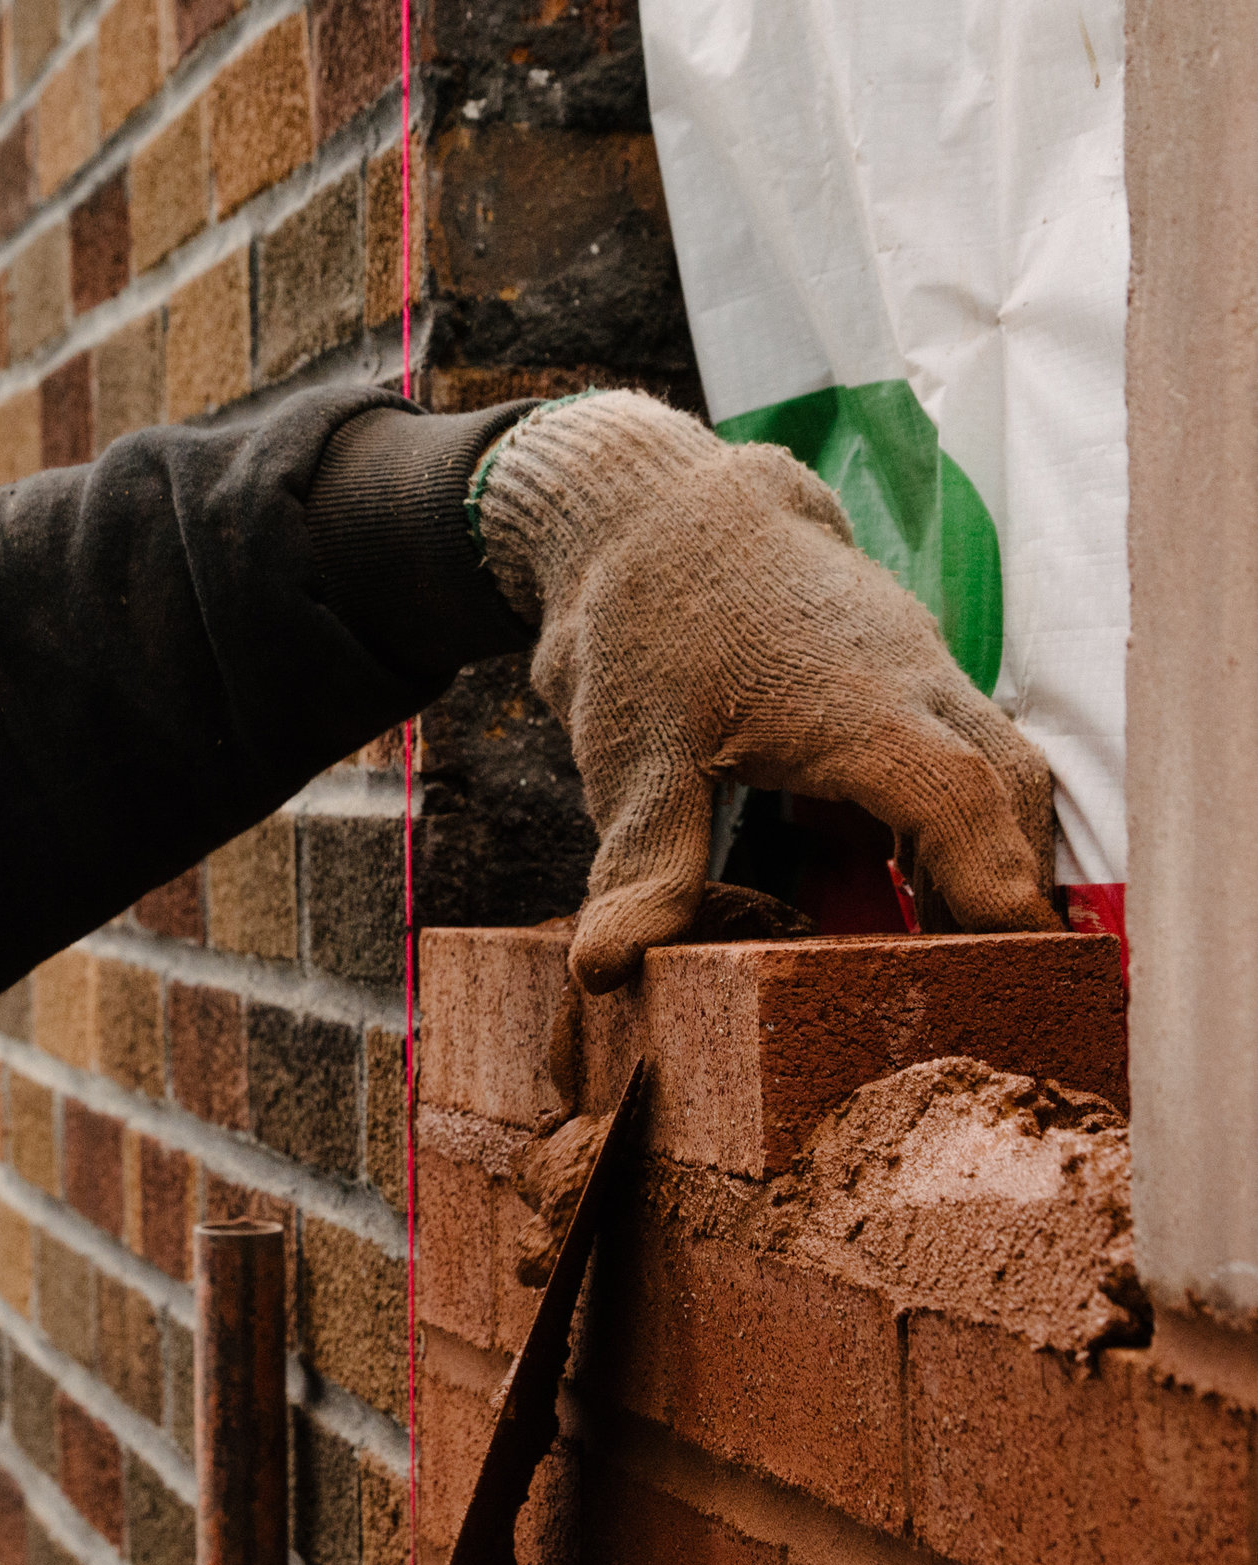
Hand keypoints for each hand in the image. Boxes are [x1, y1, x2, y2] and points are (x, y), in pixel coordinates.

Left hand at [473, 391, 1059, 993]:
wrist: (657, 511)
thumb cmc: (645, 627)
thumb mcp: (629, 759)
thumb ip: (643, 867)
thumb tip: (607, 970)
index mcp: (854, 703)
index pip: (958, 798)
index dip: (993, 884)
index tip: (1020, 962)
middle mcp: (912, 681)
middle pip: (1007, 792)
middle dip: (1011, 890)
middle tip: (991, 991)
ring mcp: (918, 672)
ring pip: (995, 771)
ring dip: (983, 861)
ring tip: (949, 963)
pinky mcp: (904, 678)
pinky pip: (960, 756)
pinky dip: (951, 828)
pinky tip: (908, 899)